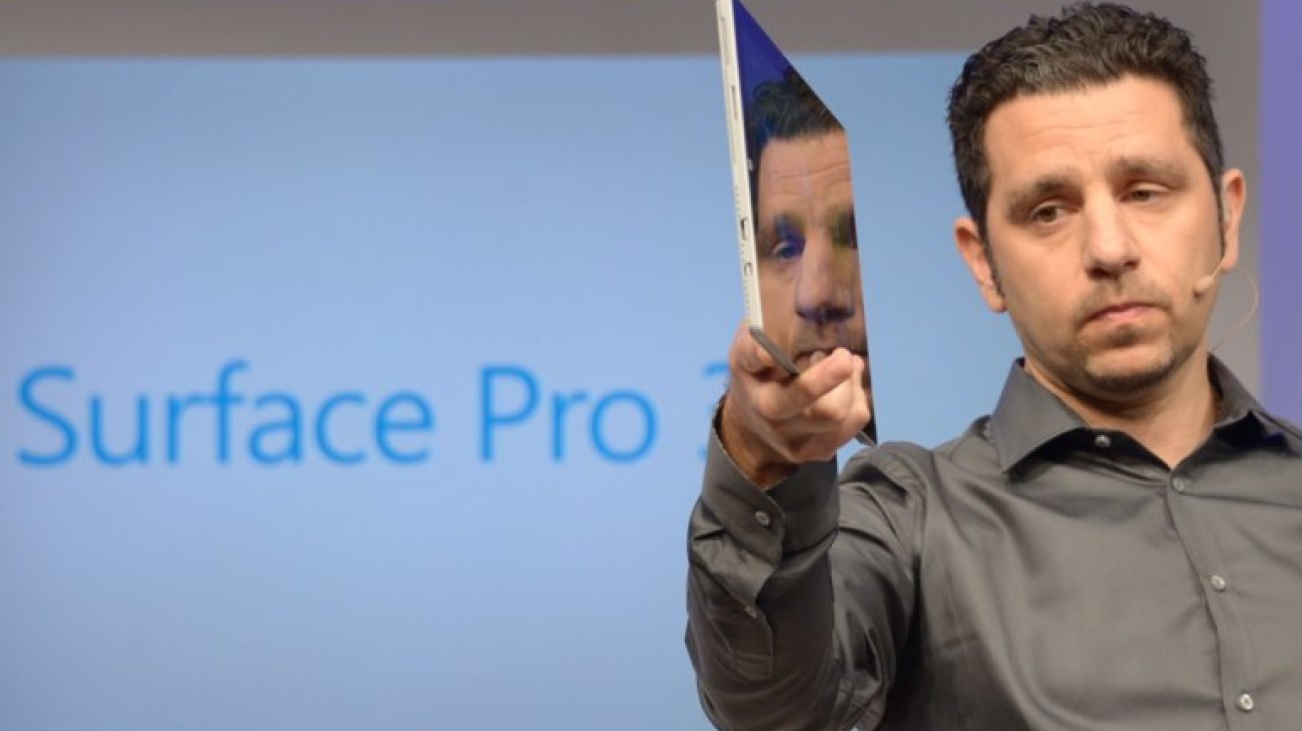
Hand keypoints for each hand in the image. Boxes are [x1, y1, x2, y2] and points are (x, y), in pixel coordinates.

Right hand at [719, 321, 871, 487]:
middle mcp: (769, 416)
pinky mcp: (816, 451)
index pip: (751, 363)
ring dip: (850, 386)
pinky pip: (851, 425)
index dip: (760, 356)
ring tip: (844, 366)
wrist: (752, 423)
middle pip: (805, 401)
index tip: (769, 353)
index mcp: (750, 377)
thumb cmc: (759, 373)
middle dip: (829, 377)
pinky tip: (847, 387)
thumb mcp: (752, 346)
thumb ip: (766, 332)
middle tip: (843, 355)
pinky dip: (857, 400)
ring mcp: (793, 440)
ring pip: (836, 415)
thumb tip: (802, 305)